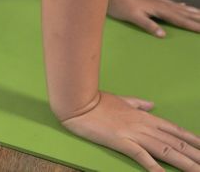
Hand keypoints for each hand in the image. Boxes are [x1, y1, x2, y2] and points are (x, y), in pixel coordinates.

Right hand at [60, 91, 199, 170]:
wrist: (78, 102)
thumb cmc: (97, 101)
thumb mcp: (121, 100)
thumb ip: (137, 103)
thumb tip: (151, 104)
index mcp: (145, 116)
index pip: (175, 130)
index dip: (192, 139)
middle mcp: (145, 125)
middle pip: (176, 143)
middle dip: (196, 155)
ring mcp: (134, 134)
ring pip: (166, 150)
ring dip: (185, 163)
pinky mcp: (121, 141)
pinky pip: (142, 156)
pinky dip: (155, 167)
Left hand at [107, 0, 199, 37]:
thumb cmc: (122, 8)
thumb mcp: (133, 18)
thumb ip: (148, 25)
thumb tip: (163, 35)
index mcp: (159, 10)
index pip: (180, 20)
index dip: (192, 25)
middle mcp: (162, 5)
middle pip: (184, 13)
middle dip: (198, 18)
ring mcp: (159, 2)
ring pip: (180, 8)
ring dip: (193, 11)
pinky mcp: (155, 1)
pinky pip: (173, 4)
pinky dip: (182, 6)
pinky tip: (185, 6)